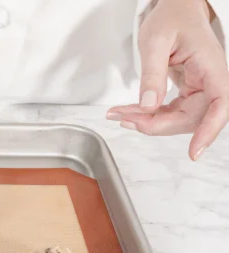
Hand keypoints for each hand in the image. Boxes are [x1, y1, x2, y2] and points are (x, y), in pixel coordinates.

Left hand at [106, 0, 228, 160]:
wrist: (176, 9)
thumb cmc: (171, 18)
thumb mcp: (155, 42)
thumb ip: (152, 74)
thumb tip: (148, 105)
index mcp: (211, 68)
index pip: (219, 106)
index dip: (209, 131)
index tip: (194, 152)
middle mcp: (210, 81)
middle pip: (192, 118)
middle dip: (156, 125)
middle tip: (124, 118)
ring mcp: (200, 88)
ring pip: (178, 119)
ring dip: (148, 122)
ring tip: (119, 114)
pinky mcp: (188, 92)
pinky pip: (170, 112)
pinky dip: (148, 115)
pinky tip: (128, 112)